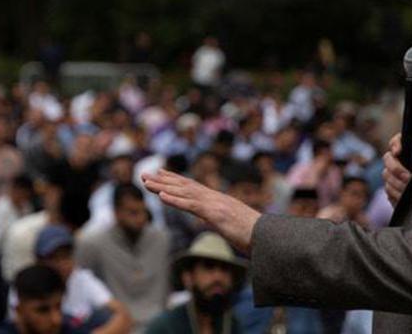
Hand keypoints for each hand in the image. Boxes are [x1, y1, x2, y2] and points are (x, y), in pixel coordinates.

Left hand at [142, 169, 259, 252]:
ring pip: (184, 192)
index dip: (174, 180)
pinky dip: (175, 200)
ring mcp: (214, 204)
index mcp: (216, 200)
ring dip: (162, 187)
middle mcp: (214, 198)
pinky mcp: (215, 213)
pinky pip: (192, 205)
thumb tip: (209, 221)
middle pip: (183, 186)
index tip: (159, 173)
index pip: (191, 187)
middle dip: (162, 180)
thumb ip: (218, 220)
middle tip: (143, 175)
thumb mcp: (230, 225)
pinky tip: (161, 197)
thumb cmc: (252, 235)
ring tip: (145, 182)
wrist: (268, 237)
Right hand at [382, 133, 411, 205]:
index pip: (395, 141)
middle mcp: (395, 161)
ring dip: (396, 183)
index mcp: (405, 150)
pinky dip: (396, 193)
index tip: (398, 152)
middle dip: (396, 169)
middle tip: (407, 176)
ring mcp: (391, 175)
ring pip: (386, 176)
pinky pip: (388, 190)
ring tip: (408, 189)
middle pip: (387, 159)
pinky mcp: (391, 188)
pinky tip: (404, 196)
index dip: (394, 145)